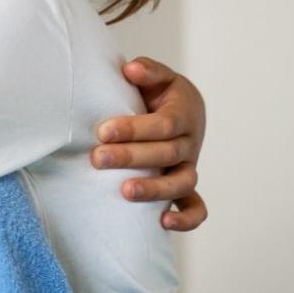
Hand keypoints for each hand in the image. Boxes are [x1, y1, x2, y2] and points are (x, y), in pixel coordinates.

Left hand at [93, 57, 206, 230]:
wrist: (176, 111)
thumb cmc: (159, 94)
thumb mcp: (157, 78)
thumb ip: (147, 72)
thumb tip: (130, 69)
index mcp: (184, 114)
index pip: (164, 124)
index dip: (134, 129)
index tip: (103, 131)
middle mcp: (189, 144)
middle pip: (167, 154)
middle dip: (131, 157)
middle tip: (98, 158)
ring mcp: (188, 168)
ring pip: (182, 183)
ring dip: (154, 189)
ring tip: (125, 192)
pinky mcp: (185, 188)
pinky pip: (195, 208)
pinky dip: (186, 219)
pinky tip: (162, 223)